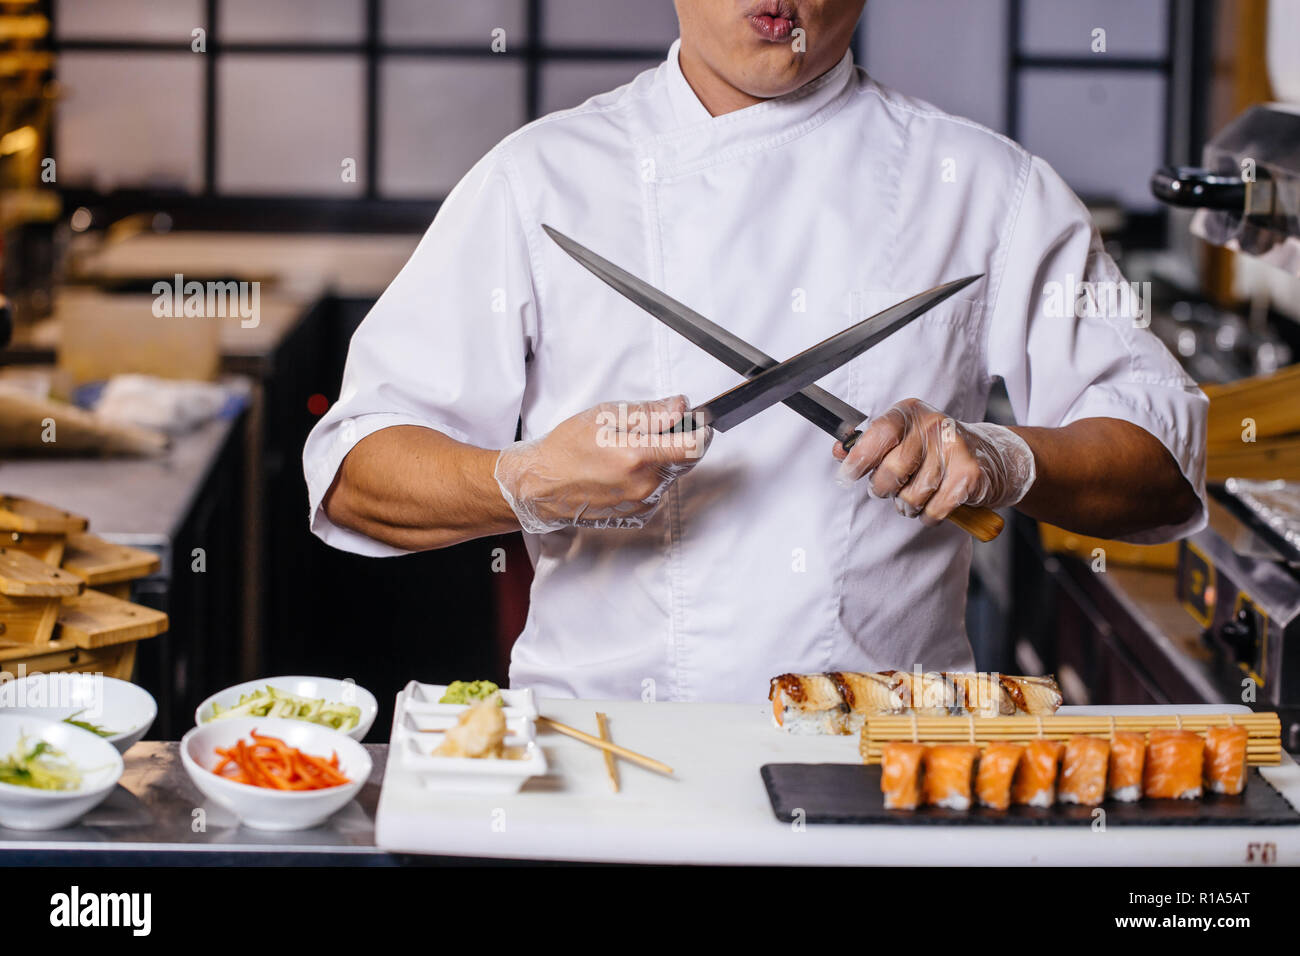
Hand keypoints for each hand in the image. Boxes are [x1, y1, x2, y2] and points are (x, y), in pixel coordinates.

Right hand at [494, 395, 710, 532]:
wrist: (542, 486)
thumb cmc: (567, 448)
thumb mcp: (605, 416)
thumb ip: (649, 412)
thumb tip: (680, 407)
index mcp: (638, 457)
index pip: (694, 446)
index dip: (701, 429)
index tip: (699, 420)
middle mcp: (645, 485)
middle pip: (685, 460)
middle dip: (677, 442)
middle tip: (651, 431)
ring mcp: (642, 504)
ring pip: (671, 475)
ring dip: (661, 460)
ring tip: (629, 450)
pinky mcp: (638, 515)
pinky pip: (657, 490)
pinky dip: (649, 476)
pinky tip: (624, 470)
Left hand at [832, 398, 1035, 524]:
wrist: (991, 458)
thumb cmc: (936, 450)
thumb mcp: (903, 438)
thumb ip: (870, 445)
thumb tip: (839, 450)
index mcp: (911, 412)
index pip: (878, 433)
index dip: (859, 459)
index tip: (847, 476)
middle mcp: (933, 425)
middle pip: (891, 470)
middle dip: (883, 489)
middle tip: (889, 490)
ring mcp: (954, 449)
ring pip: (911, 496)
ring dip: (909, 506)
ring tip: (918, 495)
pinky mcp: (969, 475)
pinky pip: (933, 510)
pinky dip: (929, 516)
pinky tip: (936, 504)